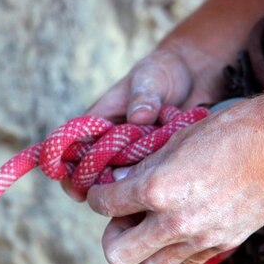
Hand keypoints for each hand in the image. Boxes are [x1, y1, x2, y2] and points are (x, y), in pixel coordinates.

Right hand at [63, 43, 228, 200]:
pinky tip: (168, 178)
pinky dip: (153, 182)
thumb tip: (139, 118)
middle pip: (95, 175)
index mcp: (99, 123)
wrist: (193, 75)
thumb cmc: (160, 72)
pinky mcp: (155, 162)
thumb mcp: (150, 79)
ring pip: (122, 181)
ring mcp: (134, 155)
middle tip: (120, 190)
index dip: (69, 172)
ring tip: (149, 178)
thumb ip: (143, 98)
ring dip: (131, 185)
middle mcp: (112, 143)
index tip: (76, 189)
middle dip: (102, 188)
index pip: (73, 150)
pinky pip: (149, 179)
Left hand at [85, 100, 263, 263]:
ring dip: (142, 248)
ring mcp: (199, 239)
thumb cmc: (232, 133)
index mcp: (157, 189)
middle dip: (112, 235)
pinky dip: (171, 255)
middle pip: (117, 254)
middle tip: (122, 217)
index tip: (103, 191)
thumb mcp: (177, 140)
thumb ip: (144, 166)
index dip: (97, 196)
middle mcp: (174, 222)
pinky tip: (174, 235)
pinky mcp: (221, 246)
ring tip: (150, 224)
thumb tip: (120, 178)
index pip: (104, 204)